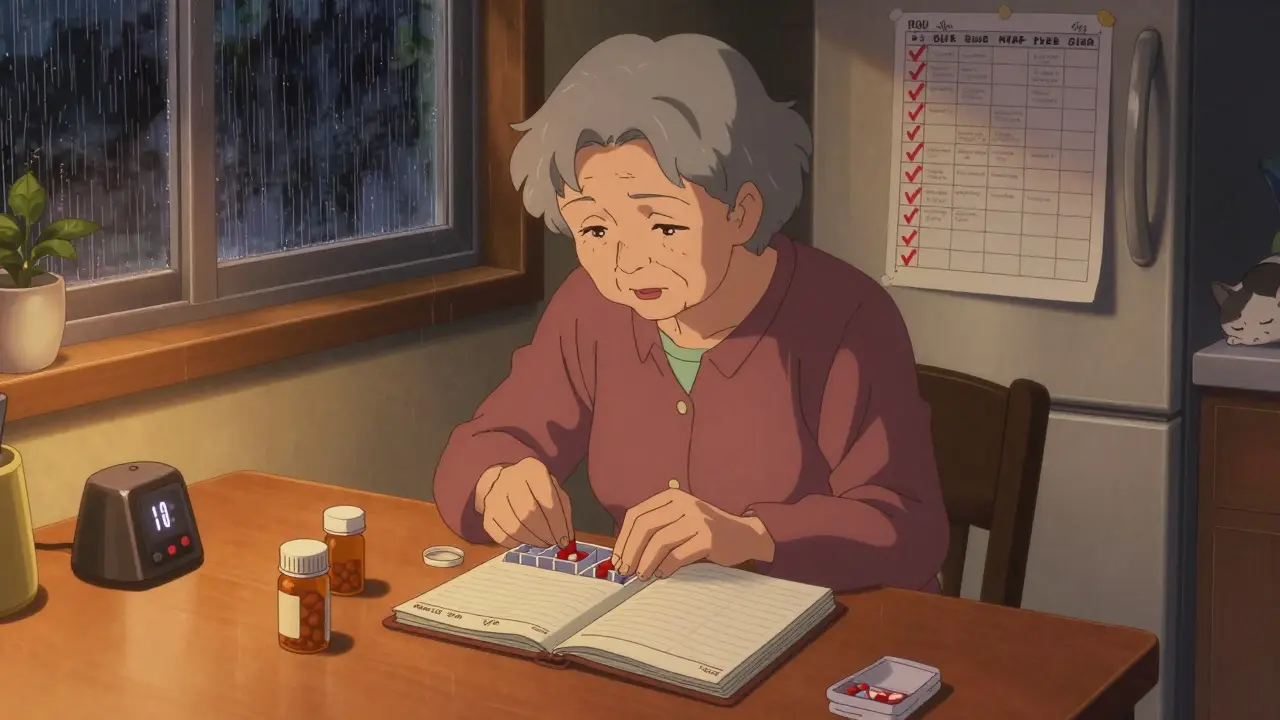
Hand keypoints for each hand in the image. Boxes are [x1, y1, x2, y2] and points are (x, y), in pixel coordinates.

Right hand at [475, 457, 573, 548]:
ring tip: (542, 542)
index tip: (564, 539)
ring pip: (514, 527)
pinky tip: (526, 540)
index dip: (557, 523)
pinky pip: (502, 536)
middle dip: (544, 533)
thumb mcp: (554, 492)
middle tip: (553, 542)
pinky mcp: (486, 515)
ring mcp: (494, 496)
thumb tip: (565, 540)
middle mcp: (509, 479)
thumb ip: (562, 514)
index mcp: (531, 469)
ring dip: (532, 540)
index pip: (546, 499)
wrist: (505, 483)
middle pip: (528, 513)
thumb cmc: (536, 490)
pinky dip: (517, 543)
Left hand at [612, 489, 773, 579]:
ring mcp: (698, 519)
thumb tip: (625, 555)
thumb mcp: (680, 519)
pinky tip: (662, 574)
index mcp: (672, 496)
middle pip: (645, 528)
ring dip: (646, 563)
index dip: (623, 539)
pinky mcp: (709, 537)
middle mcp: (684, 503)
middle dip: (631, 552)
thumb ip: (656, 529)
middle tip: (626, 571)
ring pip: (660, 542)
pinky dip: (665, 568)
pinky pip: (678, 555)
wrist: (746, 534)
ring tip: (643, 576)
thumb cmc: (706, 531)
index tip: (617, 559)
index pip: (637, 515)